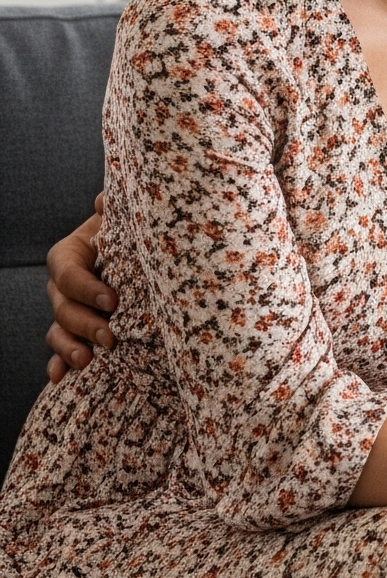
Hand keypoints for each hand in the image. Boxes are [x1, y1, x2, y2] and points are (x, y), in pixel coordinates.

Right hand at [45, 198, 115, 383]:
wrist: (136, 252)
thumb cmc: (128, 233)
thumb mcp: (121, 220)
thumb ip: (114, 210)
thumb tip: (105, 199)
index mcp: (69, 255)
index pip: (68, 272)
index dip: (85, 288)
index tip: (112, 300)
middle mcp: (62, 285)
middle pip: (63, 307)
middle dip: (85, 324)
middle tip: (111, 338)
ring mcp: (66, 309)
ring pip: (59, 331)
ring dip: (69, 348)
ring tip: (86, 362)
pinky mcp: (75, 330)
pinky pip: (61, 350)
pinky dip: (59, 363)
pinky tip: (59, 378)